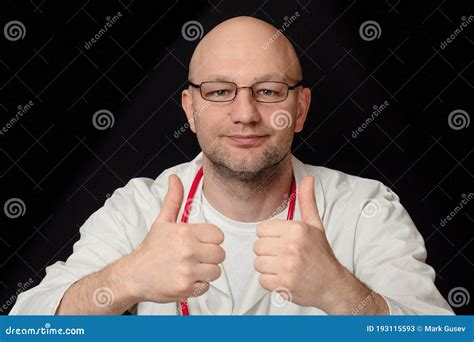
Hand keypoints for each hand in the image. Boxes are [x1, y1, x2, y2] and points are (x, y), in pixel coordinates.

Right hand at [123, 174, 224, 302]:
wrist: (133, 275)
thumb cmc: (150, 249)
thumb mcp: (162, 221)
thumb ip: (173, 199)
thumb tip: (174, 178)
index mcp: (185, 232)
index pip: (218, 235)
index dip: (211, 240)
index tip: (201, 242)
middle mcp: (188, 251)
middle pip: (220, 254)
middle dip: (210, 256)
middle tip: (196, 256)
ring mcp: (187, 270)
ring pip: (216, 271)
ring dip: (206, 271)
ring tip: (191, 268)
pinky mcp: (186, 288)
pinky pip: (206, 286)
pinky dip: (199, 285)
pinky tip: (187, 278)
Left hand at [253, 176, 344, 310]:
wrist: (332, 284)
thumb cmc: (321, 255)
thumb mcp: (315, 225)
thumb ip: (307, 201)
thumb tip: (308, 179)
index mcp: (296, 229)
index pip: (261, 230)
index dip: (270, 238)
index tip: (282, 243)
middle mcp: (291, 246)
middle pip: (257, 247)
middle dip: (268, 253)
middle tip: (284, 257)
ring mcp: (288, 265)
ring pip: (258, 263)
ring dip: (268, 268)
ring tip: (284, 267)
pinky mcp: (284, 283)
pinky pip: (262, 280)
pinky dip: (271, 282)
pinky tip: (284, 278)